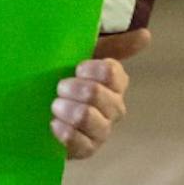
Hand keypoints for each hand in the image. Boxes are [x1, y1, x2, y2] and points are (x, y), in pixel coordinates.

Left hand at [50, 28, 150, 160]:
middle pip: (96, 94)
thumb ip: (113, 45)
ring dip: (66, 109)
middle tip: (59, 87)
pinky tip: (53, 124)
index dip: (91, 70)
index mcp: (115, 82)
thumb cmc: (63, 75)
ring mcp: (101, 130)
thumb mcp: (83, 53)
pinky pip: (81, 144)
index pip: (111, 73)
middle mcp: (114, 107)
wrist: (37, 107)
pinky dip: (64, 132)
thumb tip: (146, 35)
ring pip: (88, 117)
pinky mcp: (87, 150)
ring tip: (54, 106)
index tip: (76, 68)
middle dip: (72, 88)